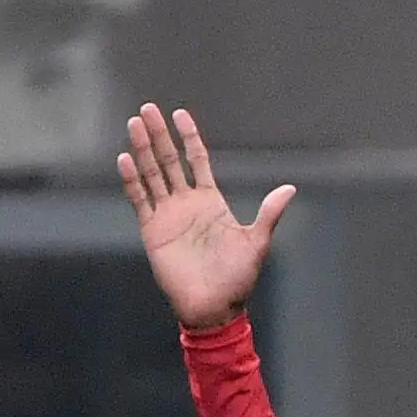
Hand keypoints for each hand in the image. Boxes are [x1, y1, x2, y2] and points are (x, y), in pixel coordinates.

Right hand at [120, 104, 295, 332]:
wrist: (214, 308)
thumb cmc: (237, 279)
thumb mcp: (257, 242)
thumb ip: (269, 213)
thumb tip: (290, 188)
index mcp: (210, 201)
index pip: (196, 160)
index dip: (189, 137)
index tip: (180, 114)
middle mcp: (186, 203)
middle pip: (169, 160)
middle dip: (160, 135)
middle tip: (148, 108)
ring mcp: (168, 215)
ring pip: (152, 174)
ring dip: (142, 150)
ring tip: (135, 124)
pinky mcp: (152, 231)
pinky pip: (140, 200)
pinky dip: (132, 180)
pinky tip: (126, 159)